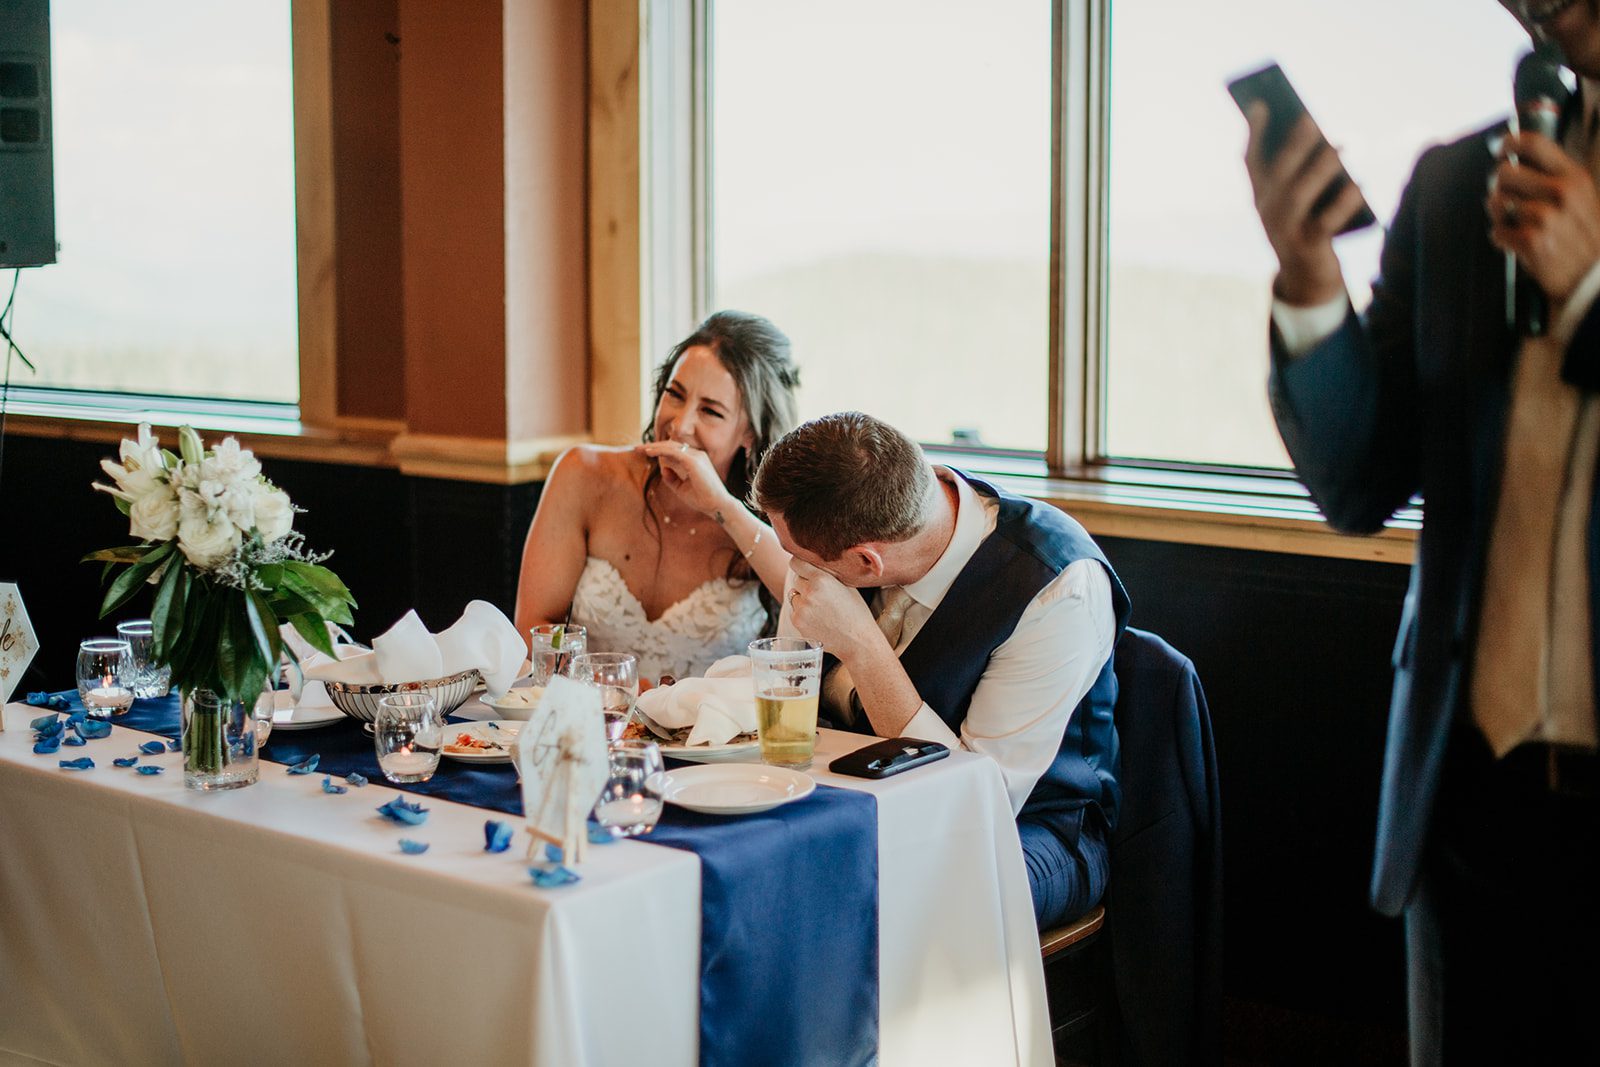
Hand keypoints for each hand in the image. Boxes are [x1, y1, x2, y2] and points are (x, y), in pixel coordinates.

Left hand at [635, 440, 735, 516]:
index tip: (644, 452)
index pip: (674, 450)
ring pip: (670, 446)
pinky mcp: (694, 461)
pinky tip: (648, 452)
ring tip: (639, 449)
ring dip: (653, 447)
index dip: (659, 450)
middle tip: (636, 448)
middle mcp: (697, 455)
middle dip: (653, 446)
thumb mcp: (682, 488)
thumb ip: (672, 478)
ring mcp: (696, 456)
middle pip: (670, 445)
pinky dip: (660, 451)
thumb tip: (662, 468)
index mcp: (695, 460)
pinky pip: (673, 452)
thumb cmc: (702, 499)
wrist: (717, 506)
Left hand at [785, 560, 881, 656]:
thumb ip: (828, 573)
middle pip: (796, 580)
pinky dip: (802, 613)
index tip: (804, 568)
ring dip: (802, 599)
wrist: (858, 641)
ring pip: (794, 596)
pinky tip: (818, 618)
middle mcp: (809, 593)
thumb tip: (814, 563)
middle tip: (820, 593)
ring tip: (820, 608)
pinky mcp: (798, 623)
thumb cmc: (856, 612)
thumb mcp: (847, 585)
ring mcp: (801, 609)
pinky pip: (794, 611)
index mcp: (822, 579)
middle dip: (805, 584)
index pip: (797, 563)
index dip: (801, 565)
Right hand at [1242, 104, 1361, 305]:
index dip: (1254, 133)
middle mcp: (1267, 211)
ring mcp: (1285, 230)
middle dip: (1292, 146)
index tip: (1261, 104)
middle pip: (1278, 174)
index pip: (1251, 161)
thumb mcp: (1297, 199)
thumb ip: (1301, 171)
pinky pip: (1327, 221)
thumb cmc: (1305, 226)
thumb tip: (1322, 137)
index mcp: (1261, 196)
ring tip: (1341, 147)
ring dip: (1321, 169)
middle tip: (1310, 119)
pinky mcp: (1309, 246)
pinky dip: (1344, 202)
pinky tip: (1358, 184)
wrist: (1307, 278)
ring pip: (1300, 195)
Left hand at [1489, 132, 1599, 303]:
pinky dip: (1501, 238)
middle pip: (1503, 173)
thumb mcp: (1581, 197)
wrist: (1591, 277)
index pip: (1534, 143)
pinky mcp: (1530, 240)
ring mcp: (1544, 216)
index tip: (1502, 149)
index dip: (1509, 143)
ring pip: (1495, 202)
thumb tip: (1514, 159)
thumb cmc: (1583, 236)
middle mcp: (1560, 192)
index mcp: (1574, 176)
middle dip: (1500, 187)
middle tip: (1508, 200)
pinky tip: (1517, 243)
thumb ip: (1553, 177)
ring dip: (1499, 215)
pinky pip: (1496, 231)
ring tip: (1516, 224)